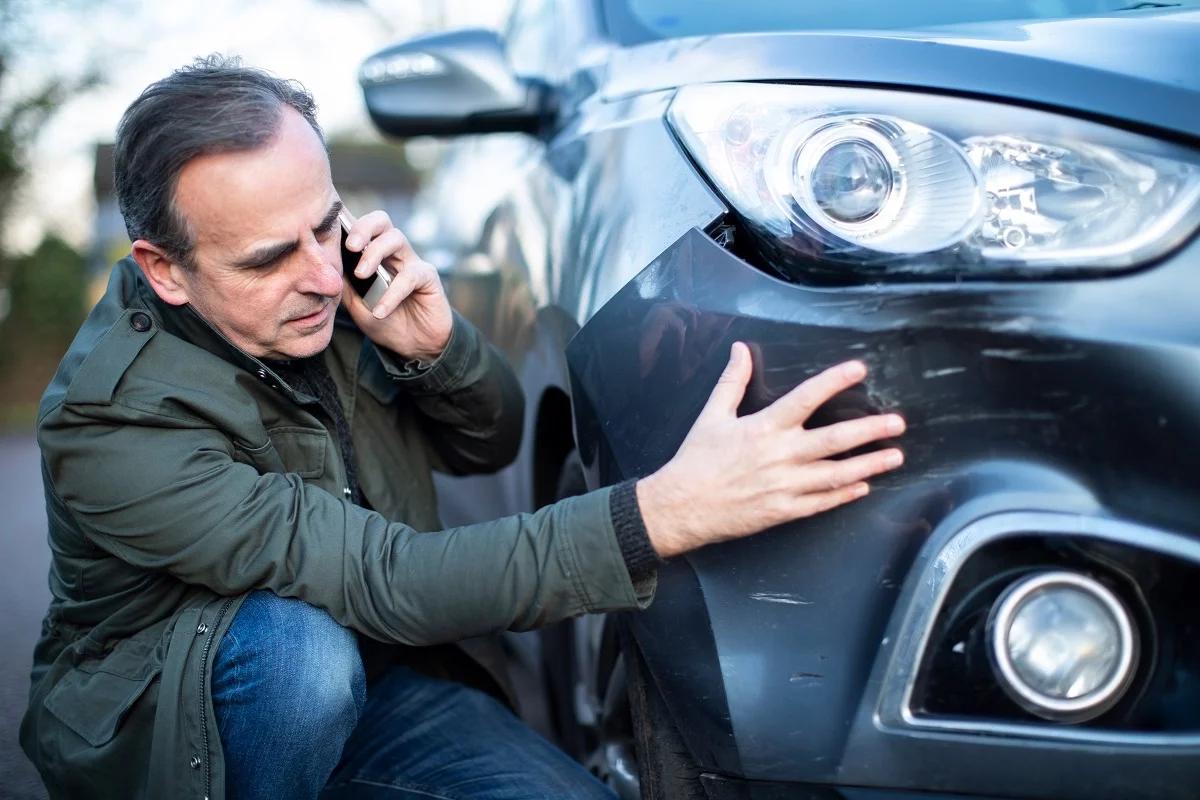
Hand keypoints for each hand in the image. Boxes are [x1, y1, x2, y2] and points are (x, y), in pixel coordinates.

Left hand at [340, 210, 452, 361]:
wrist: (415, 346)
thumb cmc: (385, 321)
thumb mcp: (356, 305)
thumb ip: (344, 283)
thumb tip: (326, 265)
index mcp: (374, 254)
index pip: (361, 227)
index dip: (346, 223)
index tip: (329, 233)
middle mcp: (393, 252)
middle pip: (381, 221)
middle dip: (363, 228)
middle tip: (350, 246)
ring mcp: (411, 262)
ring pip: (395, 238)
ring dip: (375, 253)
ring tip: (361, 274)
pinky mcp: (428, 277)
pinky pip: (410, 276)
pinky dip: (392, 293)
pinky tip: (380, 311)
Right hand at [636, 342, 904, 557]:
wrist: (681, 507)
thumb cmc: (696, 460)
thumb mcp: (712, 415)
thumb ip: (732, 381)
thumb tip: (740, 349)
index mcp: (763, 428)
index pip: (806, 398)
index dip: (834, 381)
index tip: (859, 369)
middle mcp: (779, 456)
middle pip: (834, 441)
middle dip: (870, 431)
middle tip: (897, 423)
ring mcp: (784, 486)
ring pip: (836, 474)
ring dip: (869, 465)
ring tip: (895, 456)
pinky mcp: (783, 511)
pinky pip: (821, 503)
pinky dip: (844, 494)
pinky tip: (864, 487)